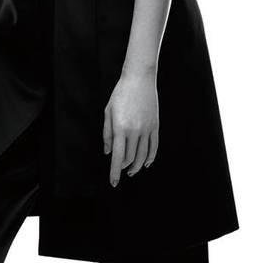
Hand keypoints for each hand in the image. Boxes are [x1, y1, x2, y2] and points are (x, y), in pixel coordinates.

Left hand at [103, 69, 158, 186]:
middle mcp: (134, 131)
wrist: (139, 79)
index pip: (117, 157)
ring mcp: (146, 129)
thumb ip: (107, 133)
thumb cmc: (120, 94)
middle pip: (129, 158)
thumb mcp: (108, 112)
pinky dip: (150, 158)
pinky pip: (154, 147)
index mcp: (120, 128)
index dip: (114, 172)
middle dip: (123, 167)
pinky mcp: (155, 126)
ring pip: (142, 155)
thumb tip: (108, 152)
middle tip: (120, 170)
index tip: (113, 183)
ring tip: (131, 171)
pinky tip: (145, 163)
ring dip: (136, 166)